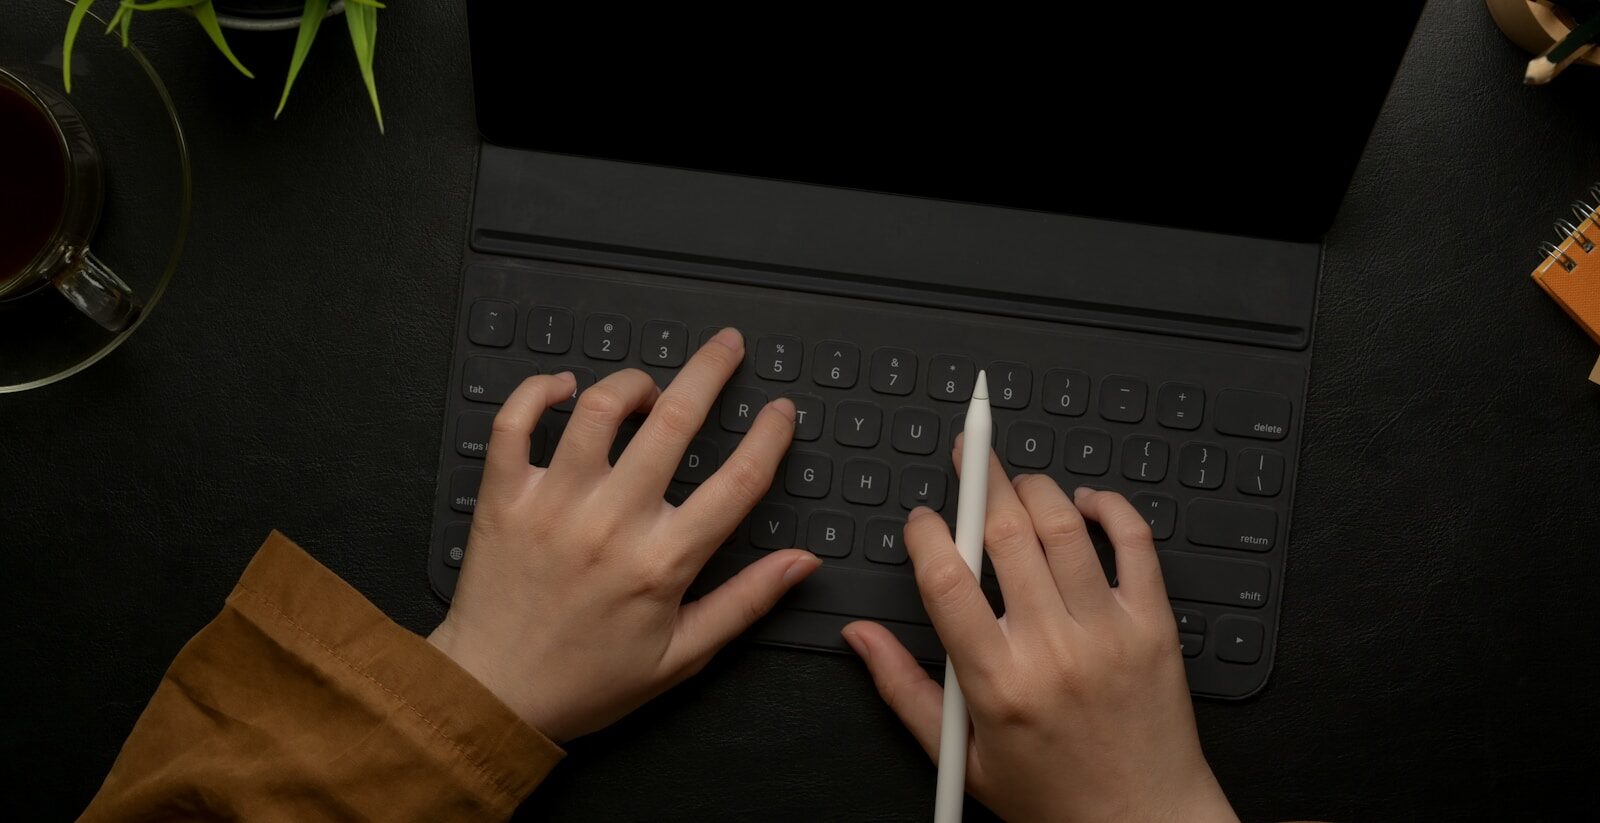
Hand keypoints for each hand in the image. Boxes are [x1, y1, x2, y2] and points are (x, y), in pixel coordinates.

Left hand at [428, 329, 820, 742]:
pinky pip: (516, 421)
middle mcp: (611, 523)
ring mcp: (554, 504)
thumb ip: (747, 601)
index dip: (770, 436)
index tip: (781, 412)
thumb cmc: (589, 680)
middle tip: (727, 346)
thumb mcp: (683, 655)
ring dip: (633, 382)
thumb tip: (803, 561)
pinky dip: (540, 391)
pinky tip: (565, 388)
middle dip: (711, 371)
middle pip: (674, 421)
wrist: (494, 696)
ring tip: (648, 387)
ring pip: (599, 408)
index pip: (738, 481)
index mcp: (662, 563)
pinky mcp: (505, 498)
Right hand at [842, 443, 1235, 822]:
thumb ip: (902, 688)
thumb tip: (859, 637)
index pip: (945, 578)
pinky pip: (1136, 543)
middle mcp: (1053, 649)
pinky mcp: (1154, 627)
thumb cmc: (1053, 796)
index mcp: (998, 682)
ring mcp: (1108, 633)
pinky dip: (1110, 508)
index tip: (921, 521)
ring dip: (1034, 486)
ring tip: (1016, 480)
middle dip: (979, 477)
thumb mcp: (959, 756)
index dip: (925, 531)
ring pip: (1065, 525)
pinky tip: (1086, 503)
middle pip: (1006, 531)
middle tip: (970, 453)